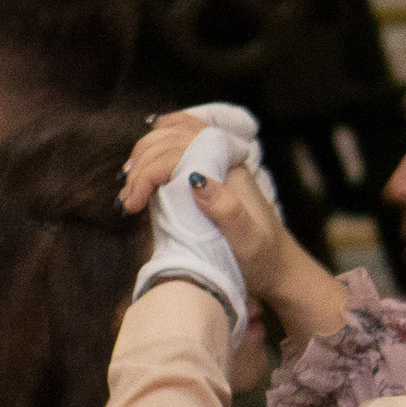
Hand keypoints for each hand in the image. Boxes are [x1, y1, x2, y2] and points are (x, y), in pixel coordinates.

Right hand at [120, 113, 343, 342]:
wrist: (278, 268)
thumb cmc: (263, 258)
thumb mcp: (248, 241)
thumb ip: (227, 210)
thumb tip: (196, 180)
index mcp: (230, 170)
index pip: (178, 151)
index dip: (149, 173)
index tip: (133, 205)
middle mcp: (221, 161)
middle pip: (172, 140)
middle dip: (141, 165)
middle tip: (127, 201)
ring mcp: (214, 166)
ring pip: (173, 138)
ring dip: (144, 155)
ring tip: (128, 188)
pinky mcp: (208, 177)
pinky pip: (181, 145)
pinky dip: (161, 142)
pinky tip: (147, 148)